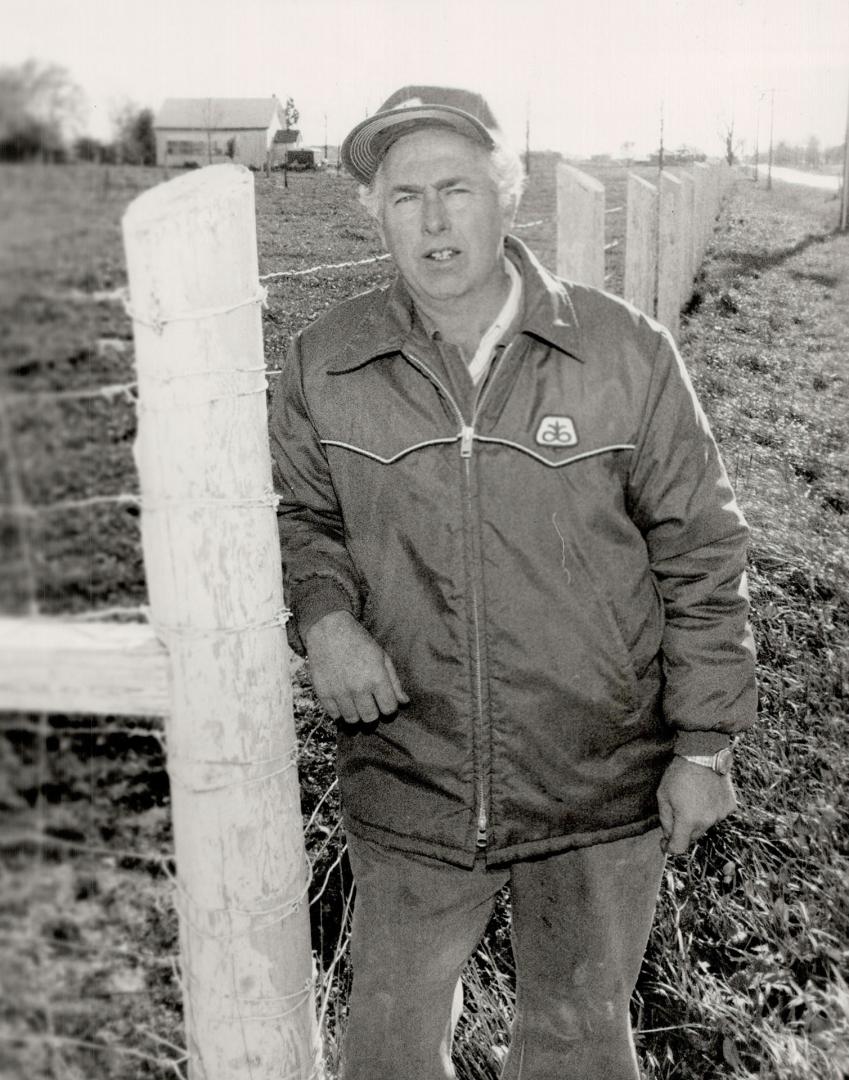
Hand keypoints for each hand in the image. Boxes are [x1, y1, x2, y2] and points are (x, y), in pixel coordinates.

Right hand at [304, 610, 409, 724]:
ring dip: (356, 714)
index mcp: (376, 677)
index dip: (389, 706)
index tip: (384, 700)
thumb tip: (404, 702)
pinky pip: (334, 716)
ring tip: (355, 702)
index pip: (389, 709)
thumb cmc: (359, 641)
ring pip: (352, 720)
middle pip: (370, 718)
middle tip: (369, 702)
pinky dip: (339, 712)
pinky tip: (342, 701)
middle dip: (373, 712)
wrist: (328, 629)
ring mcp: (339, 692)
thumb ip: (394, 681)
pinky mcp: (323, 693)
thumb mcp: (381, 656)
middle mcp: (358, 687)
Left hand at [656, 756, 736, 853]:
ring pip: (705, 826)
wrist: (703, 754)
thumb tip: (669, 835)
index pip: (679, 847)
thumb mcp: (663, 795)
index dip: (669, 848)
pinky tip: (705, 794)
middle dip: (683, 831)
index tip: (664, 843)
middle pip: (692, 837)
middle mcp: (707, 821)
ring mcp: (720, 814)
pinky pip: (717, 815)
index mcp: (688, 820)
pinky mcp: (730, 806)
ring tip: (692, 798)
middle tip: (677, 813)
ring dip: (697, 819)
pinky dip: (710, 810)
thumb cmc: (679, 774)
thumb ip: (665, 820)